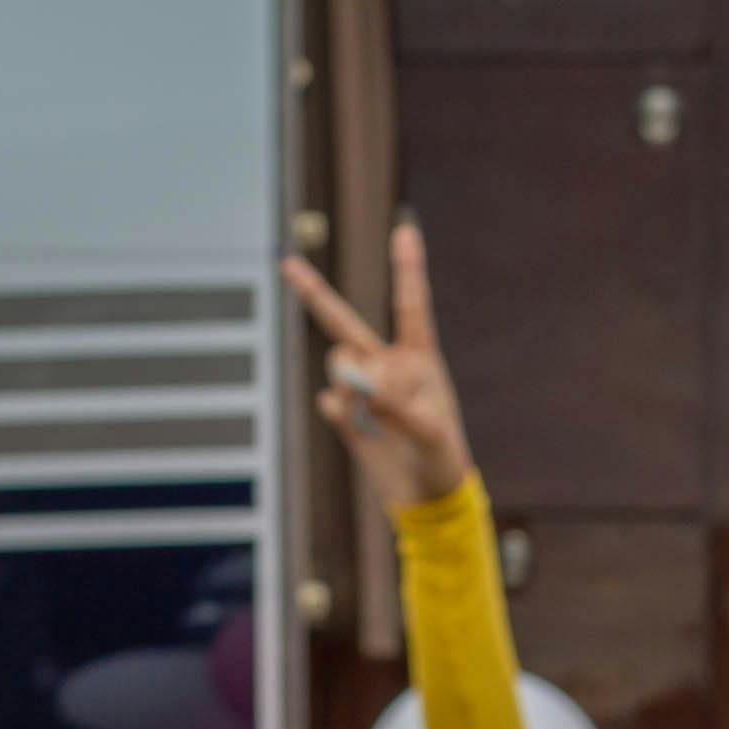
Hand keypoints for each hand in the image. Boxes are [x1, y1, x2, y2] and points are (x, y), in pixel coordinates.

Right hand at [280, 219, 478, 513]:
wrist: (426, 499)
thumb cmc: (442, 459)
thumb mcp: (430, 431)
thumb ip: (393, 402)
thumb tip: (352, 381)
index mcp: (420, 359)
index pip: (410, 306)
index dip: (407, 268)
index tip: (405, 228)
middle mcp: (388, 366)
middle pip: (345, 323)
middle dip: (314, 294)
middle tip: (287, 265)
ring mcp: (363, 390)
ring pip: (339, 365)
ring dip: (352, 384)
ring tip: (376, 413)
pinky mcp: (345, 416)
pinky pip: (330, 401)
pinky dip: (343, 414)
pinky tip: (362, 429)